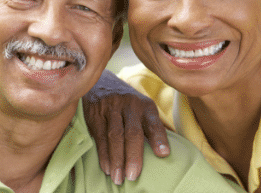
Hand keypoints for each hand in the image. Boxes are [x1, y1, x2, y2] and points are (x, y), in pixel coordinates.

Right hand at [83, 69, 169, 184]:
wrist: (101, 81)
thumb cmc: (127, 103)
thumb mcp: (142, 107)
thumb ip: (151, 126)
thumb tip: (166, 152)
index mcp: (145, 105)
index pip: (153, 123)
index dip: (159, 138)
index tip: (163, 154)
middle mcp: (129, 104)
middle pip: (133, 132)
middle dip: (133, 155)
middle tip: (133, 176)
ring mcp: (111, 108)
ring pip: (115, 136)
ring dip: (116, 159)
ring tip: (118, 178)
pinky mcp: (95, 113)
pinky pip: (100, 136)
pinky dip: (103, 154)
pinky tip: (107, 168)